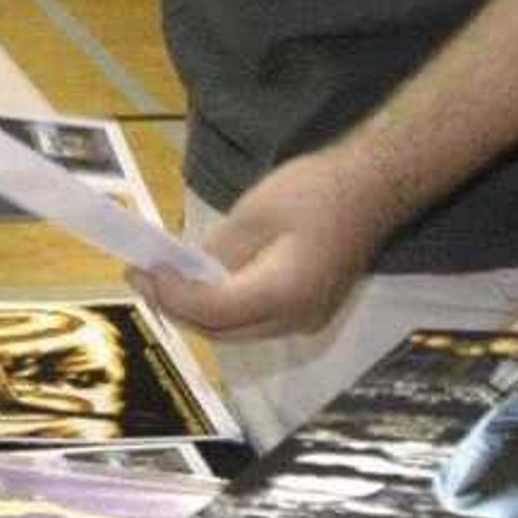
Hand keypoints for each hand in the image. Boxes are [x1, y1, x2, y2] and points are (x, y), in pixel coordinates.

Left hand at [125, 150, 384, 339]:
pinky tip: (201, 281)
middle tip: (141, 277)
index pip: (213, 310)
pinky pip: (255, 320)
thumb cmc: (317, 190)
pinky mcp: (308, 310)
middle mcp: (296, 320)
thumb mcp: (256, 212)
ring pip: (237, 330)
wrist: (376, 187)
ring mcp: (306, 320)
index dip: (172, 295)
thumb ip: (218, 251)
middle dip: (177, 307)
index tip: (141, 271)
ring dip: (198, 310)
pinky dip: (223, 306)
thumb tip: (185, 273)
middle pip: (222, 330)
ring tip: (162, 279)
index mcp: (284, 294)